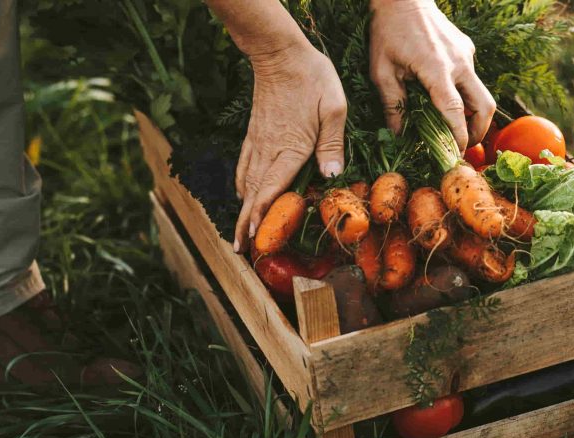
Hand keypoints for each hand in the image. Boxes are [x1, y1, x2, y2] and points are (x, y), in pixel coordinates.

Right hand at [234, 41, 347, 251]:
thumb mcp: (333, 107)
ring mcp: (258, 142)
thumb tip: (331, 175)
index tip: (253, 238)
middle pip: (253, 194)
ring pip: (246, 182)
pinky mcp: (255, 134)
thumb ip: (332, 143)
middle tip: (241, 250)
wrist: (279, 52)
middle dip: (245, 223)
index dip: (261, 216)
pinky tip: (244, 194)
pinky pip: (245, 166)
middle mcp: (269, 150)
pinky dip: (243, 186)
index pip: (271, 189)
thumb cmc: (312, 77)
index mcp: (290, 148)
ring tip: (240, 232)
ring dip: (242, 208)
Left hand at [369, 0, 494, 149]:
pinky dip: (464, 94)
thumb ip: (391, 104)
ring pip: (481, 93)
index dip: (458, 136)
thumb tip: (397, 135)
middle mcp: (459, 62)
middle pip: (484, 106)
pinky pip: (471, 77)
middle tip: (463, 146)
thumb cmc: (387, 32)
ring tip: (456, 128)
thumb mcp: (381, 70)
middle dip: (478, 131)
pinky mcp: (466, 49)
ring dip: (473, 114)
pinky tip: (445, 96)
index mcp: (437, 69)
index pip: (455, 111)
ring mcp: (466, 54)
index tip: (456, 154)